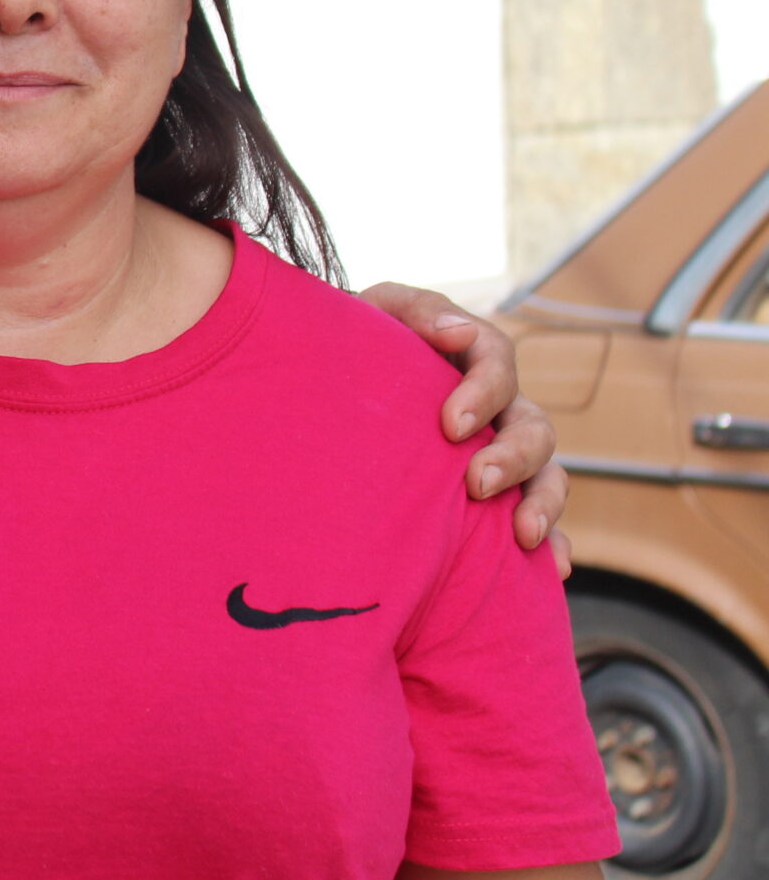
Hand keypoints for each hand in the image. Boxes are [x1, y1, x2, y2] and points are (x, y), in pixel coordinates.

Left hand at [360, 282, 569, 574]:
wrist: (323, 388)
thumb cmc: (352, 348)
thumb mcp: (375, 315)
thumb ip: (415, 310)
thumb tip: (459, 330)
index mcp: (468, 359)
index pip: (497, 362)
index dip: (484, 390)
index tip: (449, 425)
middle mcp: (496, 410)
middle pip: (533, 428)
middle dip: (513, 457)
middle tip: (476, 483)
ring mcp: (501, 456)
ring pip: (547, 476)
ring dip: (543, 503)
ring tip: (522, 533)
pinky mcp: (497, 500)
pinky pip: (540, 522)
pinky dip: (556, 545)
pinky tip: (554, 569)